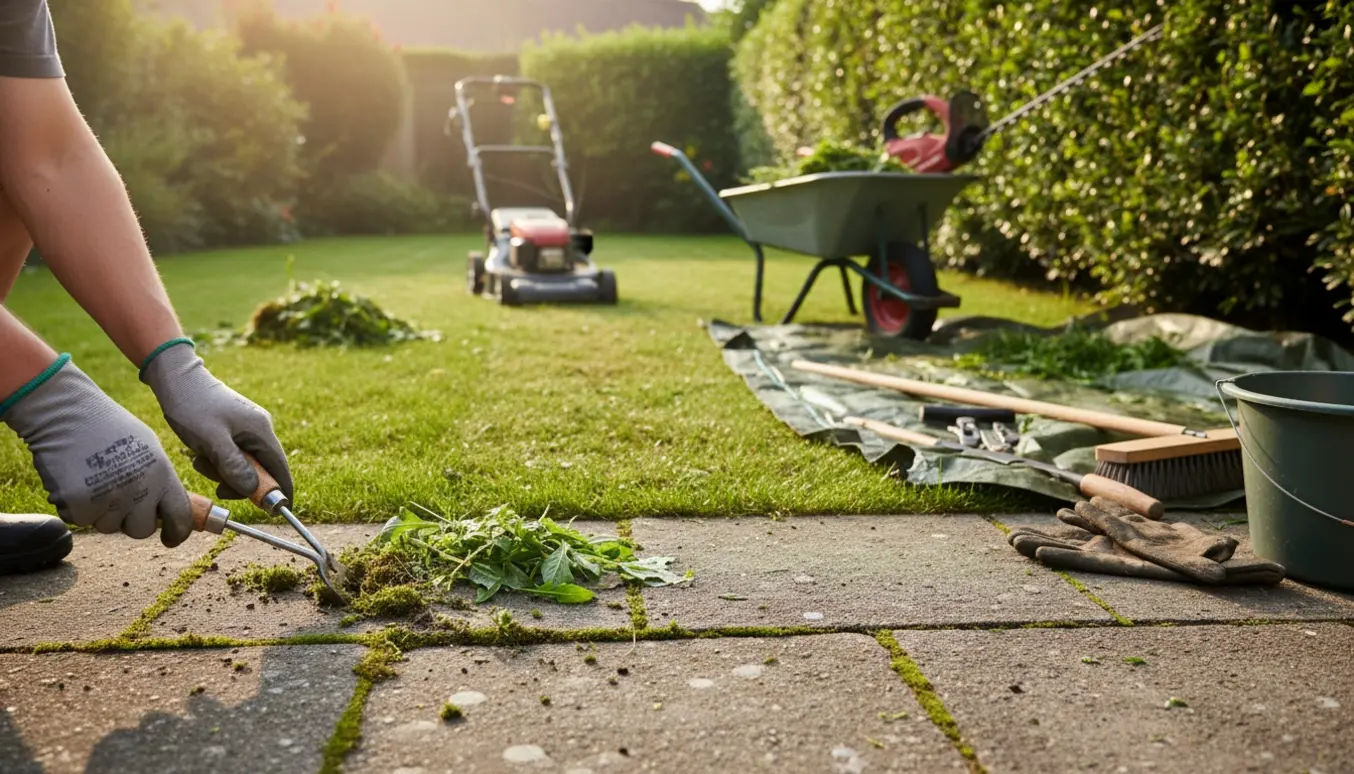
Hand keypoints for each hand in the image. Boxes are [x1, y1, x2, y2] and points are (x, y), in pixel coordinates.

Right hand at [1, 355, 192, 545]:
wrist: (66, 413)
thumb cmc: (108, 427)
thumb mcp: (148, 448)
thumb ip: (159, 480)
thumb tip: (167, 511)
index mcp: (161, 474)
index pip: (180, 517)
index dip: (178, 533)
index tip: (171, 539)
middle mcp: (139, 490)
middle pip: (142, 530)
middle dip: (132, 521)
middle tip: (119, 499)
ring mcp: (109, 500)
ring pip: (110, 526)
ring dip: (102, 512)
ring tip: (95, 480)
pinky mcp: (80, 506)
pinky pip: (83, 520)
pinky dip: (78, 507)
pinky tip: (76, 481)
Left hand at [140, 340, 292, 503]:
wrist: (176, 378)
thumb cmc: (191, 406)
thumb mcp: (210, 440)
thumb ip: (232, 465)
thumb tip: (252, 489)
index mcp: (260, 431)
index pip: (280, 469)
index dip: (280, 492)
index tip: (278, 513)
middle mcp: (260, 429)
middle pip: (262, 469)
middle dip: (240, 483)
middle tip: (216, 486)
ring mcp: (248, 428)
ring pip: (245, 464)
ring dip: (225, 472)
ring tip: (201, 462)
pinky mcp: (234, 428)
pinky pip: (234, 454)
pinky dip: (219, 461)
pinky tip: (201, 454)